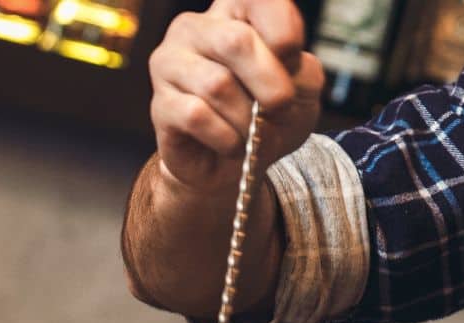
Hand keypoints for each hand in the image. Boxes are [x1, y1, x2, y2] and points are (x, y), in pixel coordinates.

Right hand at [148, 0, 325, 189]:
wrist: (234, 166)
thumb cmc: (265, 116)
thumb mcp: (301, 89)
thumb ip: (303, 70)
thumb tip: (283, 72)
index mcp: (232, 12)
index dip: (285, 34)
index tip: (292, 64)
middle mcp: (194, 28)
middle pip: (236, 41)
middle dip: (271, 85)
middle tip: (280, 110)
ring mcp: (171, 64)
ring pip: (217, 85)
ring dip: (248, 120)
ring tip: (252, 133)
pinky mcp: (160, 104)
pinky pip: (197, 116)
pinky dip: (226, 138)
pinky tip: (230, 144)